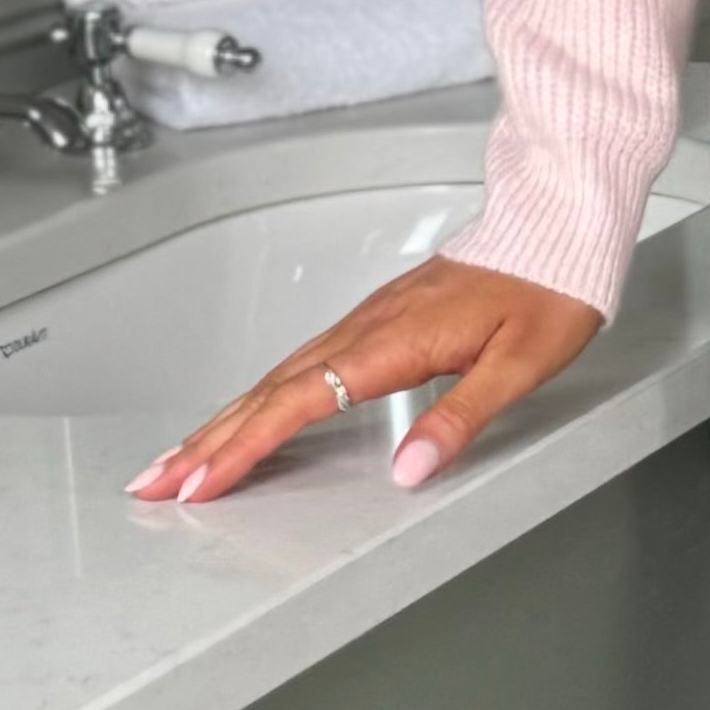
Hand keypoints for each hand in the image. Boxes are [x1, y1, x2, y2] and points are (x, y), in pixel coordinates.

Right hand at [125, 265, 604, 506]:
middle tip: (153, 483)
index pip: (298, 402)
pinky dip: (258, 396)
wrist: (556, 226)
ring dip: (222, 421)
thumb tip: (410, 469)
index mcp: (392, 341)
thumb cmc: (546, 289)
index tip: (202, 481)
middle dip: (206, 441)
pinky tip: (245, 415)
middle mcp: (365, 328)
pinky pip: (299, 365)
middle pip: (267, 392)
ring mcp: (364, 322)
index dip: (244, 446)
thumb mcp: (520, 364)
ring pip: (275, 378)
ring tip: (179, 459)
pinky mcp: (372, 321)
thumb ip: (460, 417)